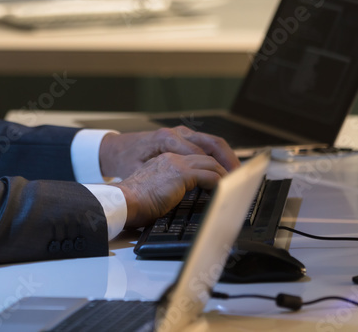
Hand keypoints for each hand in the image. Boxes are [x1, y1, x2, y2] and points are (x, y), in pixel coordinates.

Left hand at [99, 126, 238, 179]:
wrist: (116, 149)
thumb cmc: (127, 161)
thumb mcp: (143, 173)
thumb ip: (165, 178)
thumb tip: (185, 189)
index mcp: (167, 139)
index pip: (200, 154)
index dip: (216, 169)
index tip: (226, 182)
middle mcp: (176, 133)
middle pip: (212, 143)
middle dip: (229, 161)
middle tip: (239, 178)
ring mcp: (181, 132)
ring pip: (212, 141)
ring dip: (227, 157)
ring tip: (237, 174)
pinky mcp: (182, 136)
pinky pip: (206, 143)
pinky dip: (218, 154)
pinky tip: (225, 167)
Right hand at [111, 152, 226, 228]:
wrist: (122, 201)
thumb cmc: (133, 202)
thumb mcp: (154, 189)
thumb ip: (168, 187)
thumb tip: (180, 199)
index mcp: (164, 160)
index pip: (194, 157)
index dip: (210, 164)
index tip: (220, 174)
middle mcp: (172, 157)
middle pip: (206, 155)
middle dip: (223, 165)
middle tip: (234, 177)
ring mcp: (176, 163)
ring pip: (211, 163)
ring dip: (225, 174)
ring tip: (233, 185)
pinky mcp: (181, 174)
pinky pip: (210, 175)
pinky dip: (221, 183)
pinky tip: (224, 191)